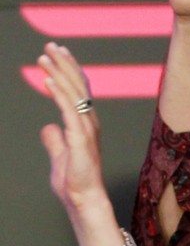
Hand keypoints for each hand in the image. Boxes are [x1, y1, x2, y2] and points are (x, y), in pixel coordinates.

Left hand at [38, 42, 105, 216]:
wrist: (83, 199)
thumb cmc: (74, 182)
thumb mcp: (60, 156)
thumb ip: (55, 140)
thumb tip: (48, 127)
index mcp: (86, 125)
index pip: (80, 92)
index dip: (69, 71)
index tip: (58, 54)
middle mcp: (89, 123)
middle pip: (78, 86)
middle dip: (64, 64)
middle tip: (51, 46)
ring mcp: (86, 130)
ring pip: (74, 94)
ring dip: (58, 73)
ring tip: (44, 56)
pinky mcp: (80, 138)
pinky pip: (68, 111)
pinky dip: (58, 94)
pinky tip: (48, 81)